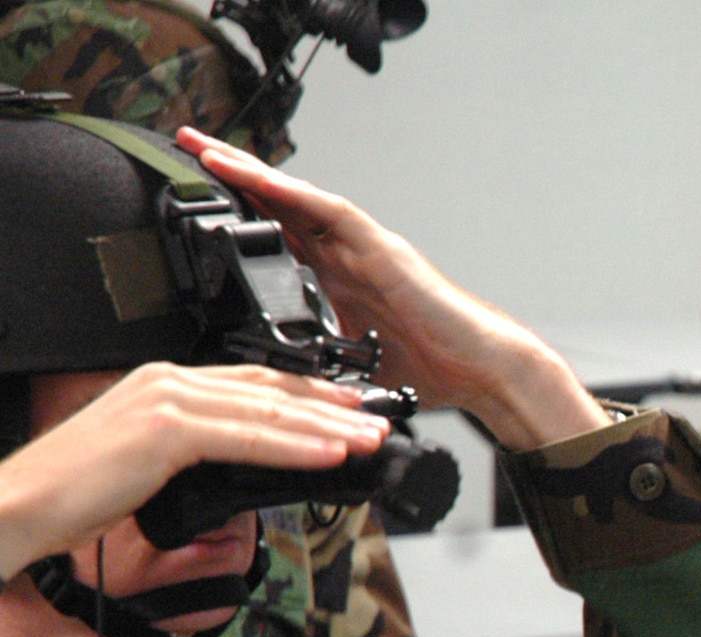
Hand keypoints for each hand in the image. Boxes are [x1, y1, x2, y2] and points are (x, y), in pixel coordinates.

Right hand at [0, 364, 385, 580]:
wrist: (22, 505)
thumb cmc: (76, 495)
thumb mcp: (148, 469)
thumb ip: (193, 459)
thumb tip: (237, 479)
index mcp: (163, 386)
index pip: (252, 384)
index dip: (307, 396)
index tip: (350, 408)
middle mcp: (168, 382)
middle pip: (269, 391)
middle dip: (331, 408)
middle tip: (378, 420)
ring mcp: (166, 401)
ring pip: (267, 414)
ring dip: (327, 429)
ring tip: (370, 439)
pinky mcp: (166, 431)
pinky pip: (247, 440)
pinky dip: (295, 448)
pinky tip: (331, 455)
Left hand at [175, 128, 606, 449]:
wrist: (483, 370)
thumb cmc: (437, 371)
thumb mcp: (355, 372)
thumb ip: (321, 368)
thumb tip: (285, 391)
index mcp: (340, 281)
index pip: (278, 237)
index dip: (237, 216)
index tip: (194, 202)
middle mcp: (349, 257)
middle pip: (279, 206)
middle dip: (232, 177)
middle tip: (185, 148)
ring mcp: (365, 250)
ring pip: (298, 199)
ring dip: (251, 173)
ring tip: (206, 150)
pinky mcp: (382, 252)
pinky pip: (331, 213)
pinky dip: (293, 194)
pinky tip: (259, 179)